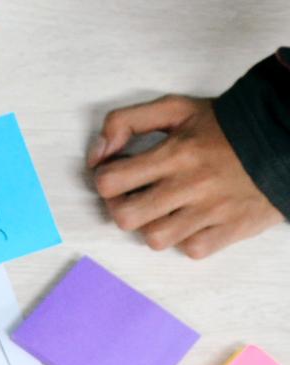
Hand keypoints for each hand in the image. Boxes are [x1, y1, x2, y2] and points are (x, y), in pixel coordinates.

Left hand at [89, 95, 284, 258]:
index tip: (117, 173)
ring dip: (151, 226)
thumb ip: (126, 120)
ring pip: (155, 239)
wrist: (284, 139)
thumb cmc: (224, 126)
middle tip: (133, 196)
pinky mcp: (231, 229)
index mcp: (174, 154)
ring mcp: (212, 211)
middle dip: (120, 207)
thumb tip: (98, 152)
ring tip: (161, 210)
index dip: (105, 179)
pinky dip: (186, 239)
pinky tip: (190, 221)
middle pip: (125, 217)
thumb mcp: (175, 109)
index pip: (109, 181)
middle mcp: (190, 185)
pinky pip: (192, 249)